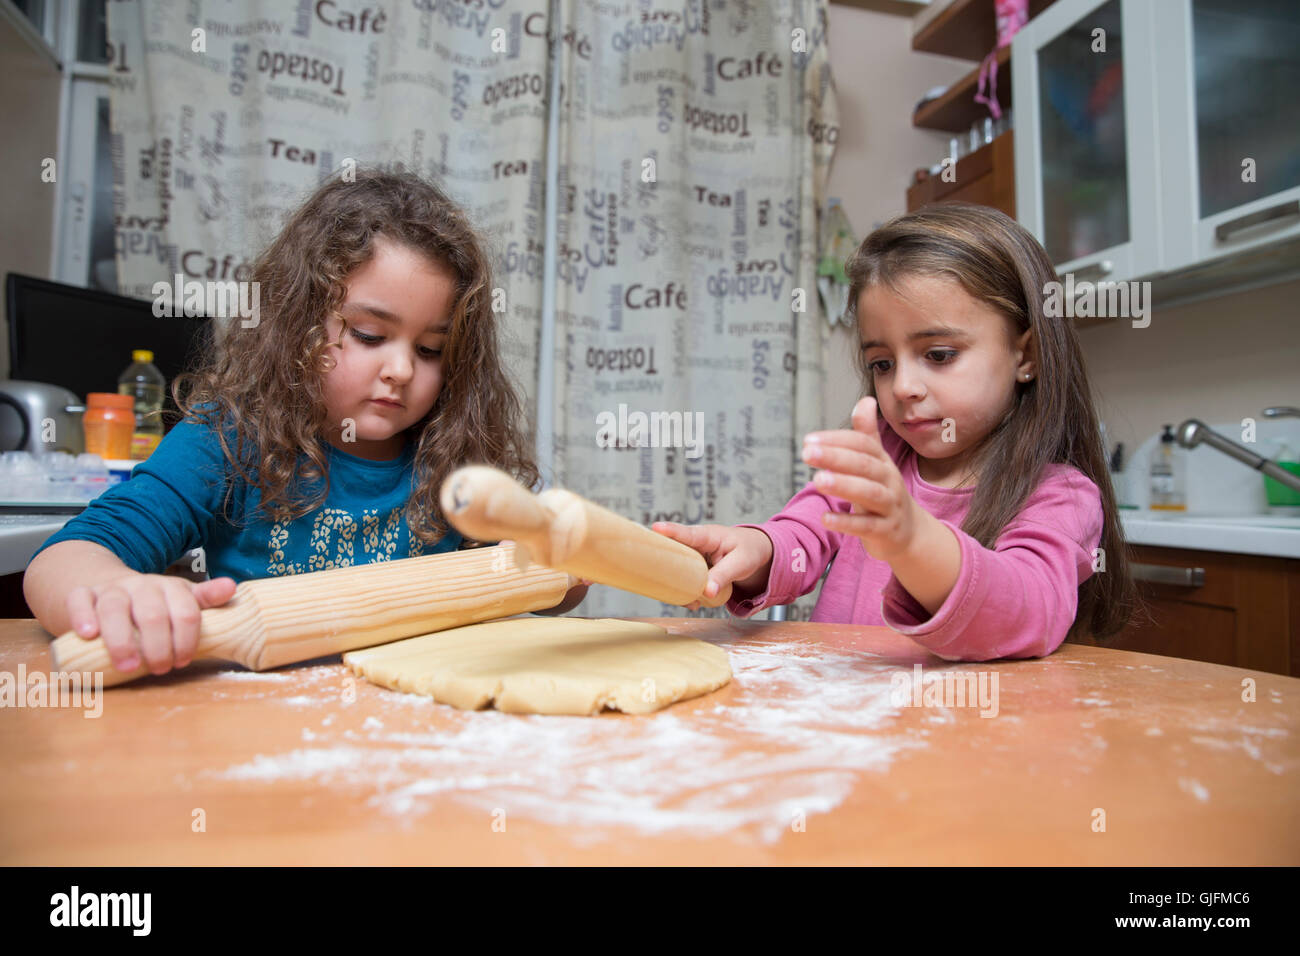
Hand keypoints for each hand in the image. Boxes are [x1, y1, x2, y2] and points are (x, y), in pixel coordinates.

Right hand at [65, 573, 237, 674]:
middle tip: (160, 669)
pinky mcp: (84, 595)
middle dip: (158, 645)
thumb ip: (206, 599)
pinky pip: (79, 600)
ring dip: (122, 639)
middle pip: (151, 613)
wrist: (108, 585)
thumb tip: (232, 588)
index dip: (187, 639)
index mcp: (171, 588)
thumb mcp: (182, 600)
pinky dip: (82, 616)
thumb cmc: (152, 603)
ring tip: (128, 665)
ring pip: (114, 608)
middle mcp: (141, 585)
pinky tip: (88, 634)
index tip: (183, 661)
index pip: (186, 611)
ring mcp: (111, 589)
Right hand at [651, 522, 772, 610]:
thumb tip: (707, 593)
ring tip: (691, 600)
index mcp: (708, 536)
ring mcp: (692, 557)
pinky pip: (684, 579)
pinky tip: (694, 602)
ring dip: (678, 584)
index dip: (670, 531)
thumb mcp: (741, 563)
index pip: (687, 533)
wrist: (754, 552)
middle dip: (665, 561)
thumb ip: (723, 576)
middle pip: (674, 551)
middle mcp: (695, 544)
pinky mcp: (693, 568)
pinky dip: (687, 592)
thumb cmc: (748, 550)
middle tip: (661, 574)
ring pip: (677, 568)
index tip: (655, 528)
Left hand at [801, 395, 920, 562]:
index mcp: (882, 461)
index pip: (862, 444)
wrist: (909, 532)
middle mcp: (889, 480)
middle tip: (807, 453)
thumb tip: (866, 400)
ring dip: (843, 485)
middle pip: (864, 465)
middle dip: (836, 458)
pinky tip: (825, 518)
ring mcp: (890, 506)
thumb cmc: (884, 491)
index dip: (837, 440)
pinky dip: (847, 523)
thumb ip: (867, 434)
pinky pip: (867, 526)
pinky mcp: (886, 530)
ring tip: (816, 480)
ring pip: (869, 493)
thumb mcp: (877, 463)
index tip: (808, 440)